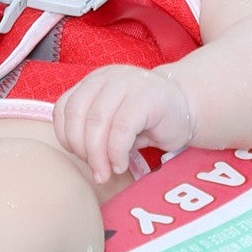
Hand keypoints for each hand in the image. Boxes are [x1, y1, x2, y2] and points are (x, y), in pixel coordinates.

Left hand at [53, 66, 196, 184]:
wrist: (187, 107)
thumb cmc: (147, 120)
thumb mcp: (113, 122)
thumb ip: (93, 132)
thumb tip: (83, 159)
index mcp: (92, 83)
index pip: (64, 108)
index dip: (67, 137)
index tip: (81, 158)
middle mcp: (105, 78)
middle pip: (79, 116)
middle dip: (83, 151)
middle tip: (97, 173)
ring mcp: (126, 83)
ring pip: (98, 121)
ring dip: (99, 155)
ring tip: (108, 172)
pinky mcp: (146, 96)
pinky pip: (122, 128)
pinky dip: (117, 151)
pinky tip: (122, 164)